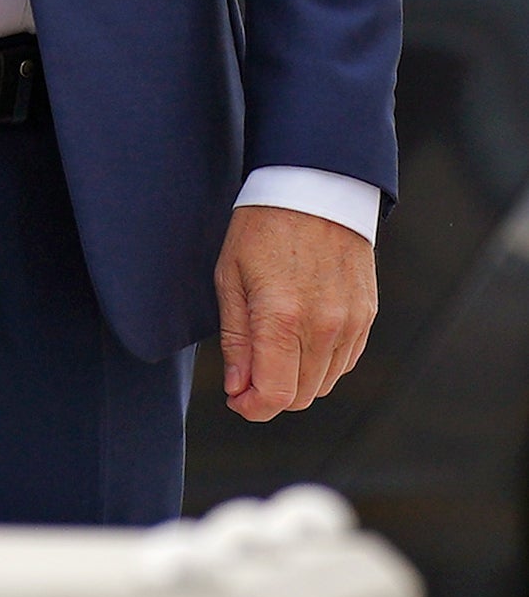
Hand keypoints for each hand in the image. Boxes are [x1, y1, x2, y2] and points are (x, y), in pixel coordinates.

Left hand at [215, 203, 376, 420]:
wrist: (314, 189)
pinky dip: (321, 364)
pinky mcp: (368, 316)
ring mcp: (352, 323)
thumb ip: (236, 339)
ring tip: (271, 352)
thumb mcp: (230, 277)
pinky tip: (300, 340)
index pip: (276, 394)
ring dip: (296, 381)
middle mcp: (324, 326)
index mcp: (282, 317)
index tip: (236, 400)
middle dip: (271, 396)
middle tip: (246, 378)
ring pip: (325, 383)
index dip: (252, 407)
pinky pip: (345, 362)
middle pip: (302, 396)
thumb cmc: (262, 227)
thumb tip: (238, 388)